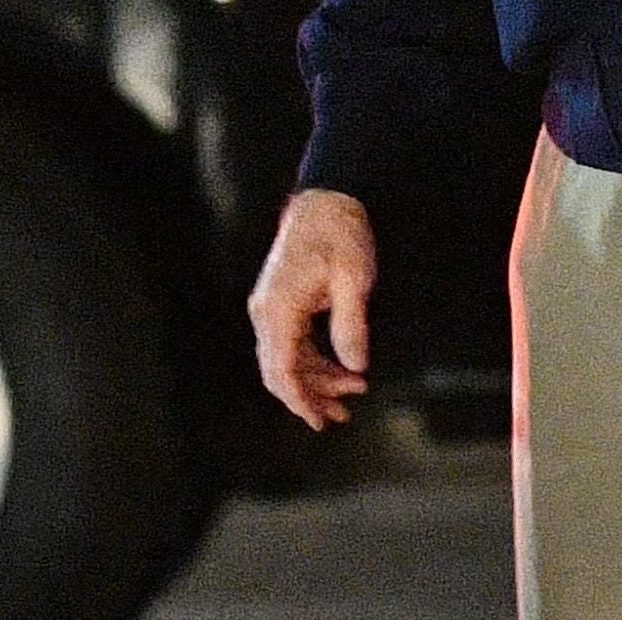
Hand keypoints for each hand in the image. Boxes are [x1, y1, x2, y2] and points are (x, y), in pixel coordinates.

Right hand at [248, 188, 376, 428]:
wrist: (327, 199)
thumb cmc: (341, 234)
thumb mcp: (354, 278)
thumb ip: (352, 325)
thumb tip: (355, 367)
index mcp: (279, 308)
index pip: (282, 370)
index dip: (300, 400)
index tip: (319, 422)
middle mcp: (266, 311)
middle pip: (279, 371)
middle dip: (311, 396)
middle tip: (343, 414)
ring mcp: (270, 307)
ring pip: (285, 360)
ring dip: (315, 380)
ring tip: (353, 390)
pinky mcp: (280, 303)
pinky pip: (291, 344)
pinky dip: (313, 361)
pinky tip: (340, 368)